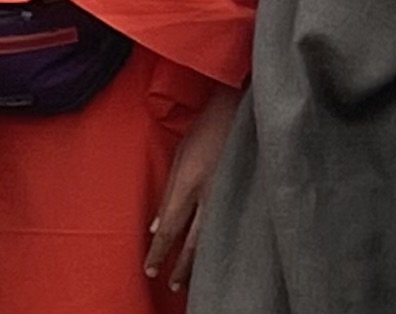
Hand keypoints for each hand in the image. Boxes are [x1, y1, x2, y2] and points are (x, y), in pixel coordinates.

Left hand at [144, 83, 240, 292]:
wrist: (241, 109)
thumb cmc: (206, 127)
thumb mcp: (180, 154)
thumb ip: (169, 191)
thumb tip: (157, 226)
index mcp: (189, 183)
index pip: (170, 228)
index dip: (160, 252)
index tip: (150, 269)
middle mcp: (210, 196)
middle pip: (192, 243)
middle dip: (179, 267)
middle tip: (170, 285)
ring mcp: (230, 198)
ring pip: (212, 241)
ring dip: (198, 264)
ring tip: (189, 282)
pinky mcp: (246, 197)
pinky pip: (230, 229)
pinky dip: (218, 246)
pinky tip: (214, 257)